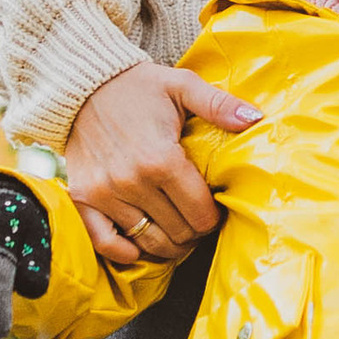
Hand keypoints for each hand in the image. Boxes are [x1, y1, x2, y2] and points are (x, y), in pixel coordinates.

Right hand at [64, 59, 260, 270]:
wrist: (84, 85)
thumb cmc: (138, 86)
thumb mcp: (182, 85)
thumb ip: (219, 104)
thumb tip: (255, 119)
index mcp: (162, 159)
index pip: (201, 213)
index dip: (214, 217)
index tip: (214, 209)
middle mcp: (133, 182)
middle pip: (179, 232)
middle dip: (195, 231)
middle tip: (197, 219)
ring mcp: (105, 193)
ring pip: (149, 242)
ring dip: (169, 244)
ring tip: (177, 232)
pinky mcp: (83, 198)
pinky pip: (104, 243)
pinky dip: (125, 252)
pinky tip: (140, 245)